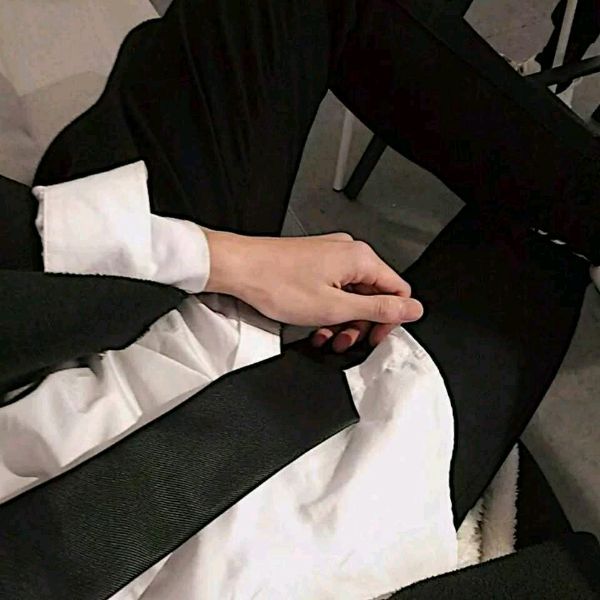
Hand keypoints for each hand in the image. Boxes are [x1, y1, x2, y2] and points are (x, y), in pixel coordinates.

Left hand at [204, 230, 422, 351]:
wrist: (239, 267)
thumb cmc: (276, 282)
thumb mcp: (334, 307)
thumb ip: (377, 309)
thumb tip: (412, 309)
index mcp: (360, 259)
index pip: (397, 292)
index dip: (389, 320)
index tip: (373, 337)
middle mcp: (348, 252)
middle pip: (374, 294)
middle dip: (361, 323)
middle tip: (345, 341)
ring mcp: (330, 256)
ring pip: (352, 294)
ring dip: (342, 320)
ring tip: (325, 335)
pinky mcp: (315, 262)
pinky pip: (334, 288)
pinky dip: (328, 309)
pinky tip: (315, 323)